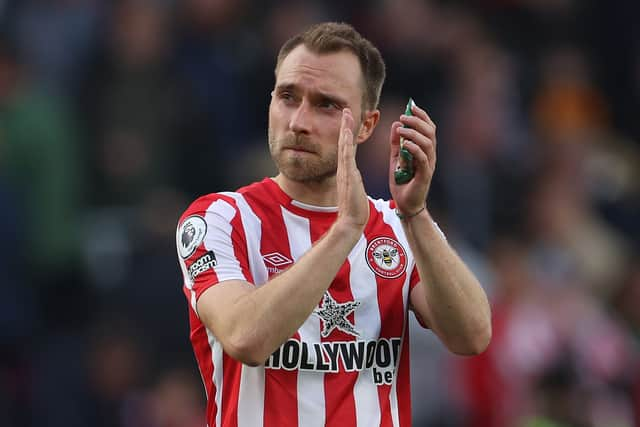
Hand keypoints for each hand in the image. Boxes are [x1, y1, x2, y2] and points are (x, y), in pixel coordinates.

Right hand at [336, 108, 368, 231]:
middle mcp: (344, 169)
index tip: (348, 121)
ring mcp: (345, 171)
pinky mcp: (347, 175)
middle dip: (345, 126)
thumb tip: (354, 177)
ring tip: (346, 114)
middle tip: (346, 110)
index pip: (347, 149)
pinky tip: (346, 132)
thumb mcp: (354, 190)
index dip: (347, 134)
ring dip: (345, 129)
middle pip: (343, 143)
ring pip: (344, 146)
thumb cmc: (354, 209)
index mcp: (347, 171)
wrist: (351, 220)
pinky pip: (346, 155)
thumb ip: (353, 181)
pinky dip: (345, 142)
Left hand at [388, 102, 436, 214]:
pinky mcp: (425, 175)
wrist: (404, 204)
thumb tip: (395, 124)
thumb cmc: (402, 182)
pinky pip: (423, 159)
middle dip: (418, 121)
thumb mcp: (395, 158)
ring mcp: (429, 165)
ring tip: (401, 130)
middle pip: (430, 132)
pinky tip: (406, 144)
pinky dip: (415, 149)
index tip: (412, 106)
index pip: (429, 128)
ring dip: (414, 133)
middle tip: (403, 117)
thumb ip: (396, 143)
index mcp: (425, 150)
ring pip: (428, 143)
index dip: (422, 116)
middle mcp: (430, 156)